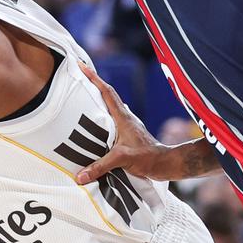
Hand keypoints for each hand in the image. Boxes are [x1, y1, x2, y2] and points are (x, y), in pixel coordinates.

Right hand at [72, 62, 178, 182]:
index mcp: (123, 117)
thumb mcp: (122, 159)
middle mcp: (125, 117)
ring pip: (110, 107)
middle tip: (77, 76)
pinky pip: (112, 120)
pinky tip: (95, 123)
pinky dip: (102, 116)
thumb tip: (80, 176)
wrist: (165, 164)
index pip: (107, 92)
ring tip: (82, 97)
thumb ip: (101, 166)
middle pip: (107, 95)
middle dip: (93, 84)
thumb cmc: (148, 158)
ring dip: (98, 100)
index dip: (94, 78)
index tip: (82, 66)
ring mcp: (127, 125)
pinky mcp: (128, 134)